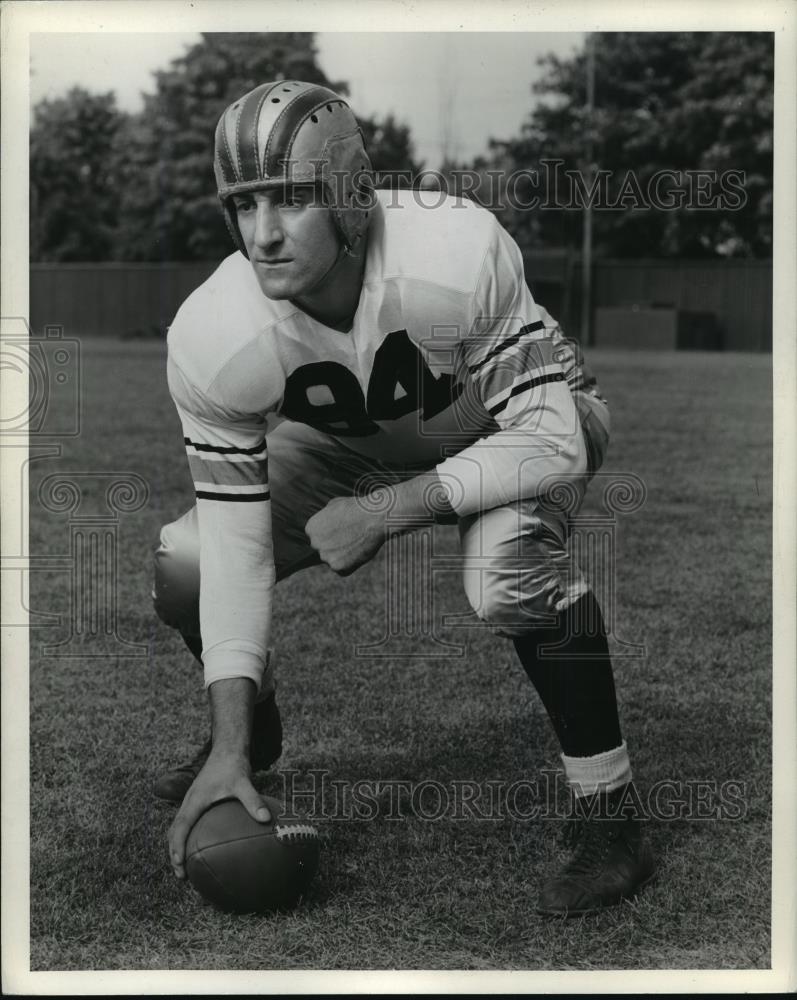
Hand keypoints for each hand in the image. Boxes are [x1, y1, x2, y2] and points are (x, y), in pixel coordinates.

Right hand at [167, 749, 271, 878]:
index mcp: (194, 801)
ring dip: (179, 846)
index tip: (179, 866)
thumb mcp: (244, 783)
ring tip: (188, 867)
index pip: (180, 828)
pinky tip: (204, 846)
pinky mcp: (198, 801)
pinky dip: (189, 837)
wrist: (227, 749)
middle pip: (174, 832)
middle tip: (182, 876)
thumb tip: (265, 820)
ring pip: (179, 828)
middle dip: (175, 854)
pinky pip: (188, 822)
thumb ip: (253, 801)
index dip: (177, 847)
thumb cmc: (233, 765)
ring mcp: (192, 802)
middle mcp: (189, 803)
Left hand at [305, 495, 385, 574]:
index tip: (342, 532)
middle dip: (334, 547)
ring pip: (333, 560)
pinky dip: (351, 565)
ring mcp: (325, 556)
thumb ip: (325, 517)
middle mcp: (314, 543)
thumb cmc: (357, 508)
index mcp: (311, 528)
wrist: (373, 518)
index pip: (317, 537)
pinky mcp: (337, 567)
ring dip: (342, 556)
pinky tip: (359, 552)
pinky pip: (343, 570)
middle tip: (350, 539)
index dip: (330, 535)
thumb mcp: (334, 505)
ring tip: (357, 543)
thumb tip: (326, 521)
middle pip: (323, 549)